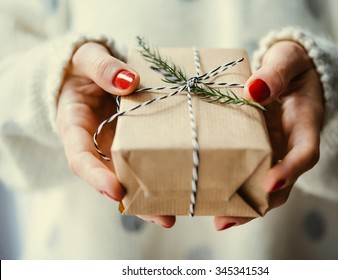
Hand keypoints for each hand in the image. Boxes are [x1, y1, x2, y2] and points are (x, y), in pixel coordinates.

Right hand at [56, 42, 174, 227]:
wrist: (91, 71)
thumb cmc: (84, 66)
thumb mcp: (86, 58)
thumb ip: (102, 67)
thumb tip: (129, 80)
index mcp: (74, 125)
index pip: (80, 157)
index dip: (96, 176)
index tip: (115, 191)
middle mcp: (96, 144)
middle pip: (111, 178)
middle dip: (135, 200)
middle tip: (163, 217)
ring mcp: (116, 145)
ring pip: (131, 175)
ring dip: (152, 195)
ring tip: (177, 212)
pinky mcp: (134, 141)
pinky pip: (146, 158)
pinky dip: (161, 172)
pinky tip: (181, 183)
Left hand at [214, 41, 323, 229]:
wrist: (288, 72)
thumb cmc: (291, 64)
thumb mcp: (288, 59)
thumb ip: (276, 72)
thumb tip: (254, 90)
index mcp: (305, 123)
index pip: (305, 153)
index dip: (290, 170)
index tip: (270, 182)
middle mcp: (290, 145)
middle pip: (282, 183)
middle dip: (260, 203)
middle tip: (229, 219)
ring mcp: (273, 151)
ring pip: (264, 187)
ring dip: (244, 206)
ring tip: (219, 219)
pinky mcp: (257, 151)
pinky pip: (248, 174)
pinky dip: (235, 189)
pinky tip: (213, 198)